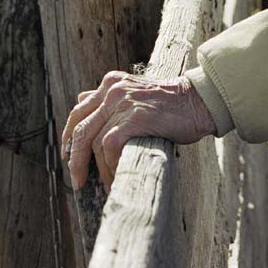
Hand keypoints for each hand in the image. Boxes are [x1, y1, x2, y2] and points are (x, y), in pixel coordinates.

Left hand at [59, 70, 216, 191]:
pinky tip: (118, 177)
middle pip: (80, 128)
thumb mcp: (136, 92)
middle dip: (74, 158)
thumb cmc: (171, 104)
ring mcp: (123, 103)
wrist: (199, 101)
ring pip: (93, 141)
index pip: (78, 110)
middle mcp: (113, 90)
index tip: (68, 156)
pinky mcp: (135, 118)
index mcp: (111, 83)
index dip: (69, 137)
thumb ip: (110, 98)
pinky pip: (110, 147)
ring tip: (106, 184)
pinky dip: (110, 165)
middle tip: (77, 180)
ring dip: (97, 169)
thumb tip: (81, 100)